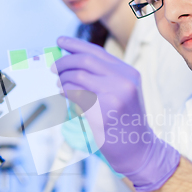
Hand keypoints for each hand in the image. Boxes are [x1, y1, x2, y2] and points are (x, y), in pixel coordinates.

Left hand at [53, 36, 179, 191]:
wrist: (139, 150)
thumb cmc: (126, 122)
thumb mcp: (124, 93)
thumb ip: (104, 77)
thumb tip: (72, 63)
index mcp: (129, 73)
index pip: (97, 52)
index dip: (75, 45)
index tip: (59, 41)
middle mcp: (124, 81)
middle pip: (85, 61)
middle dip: (64, 62)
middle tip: (53, 68)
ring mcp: (114, 97)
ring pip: (78, 77)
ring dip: (63, 80)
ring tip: (59, 85)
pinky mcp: (103, 113)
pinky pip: (76, 96)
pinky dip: (66, 92)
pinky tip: (63, 95)